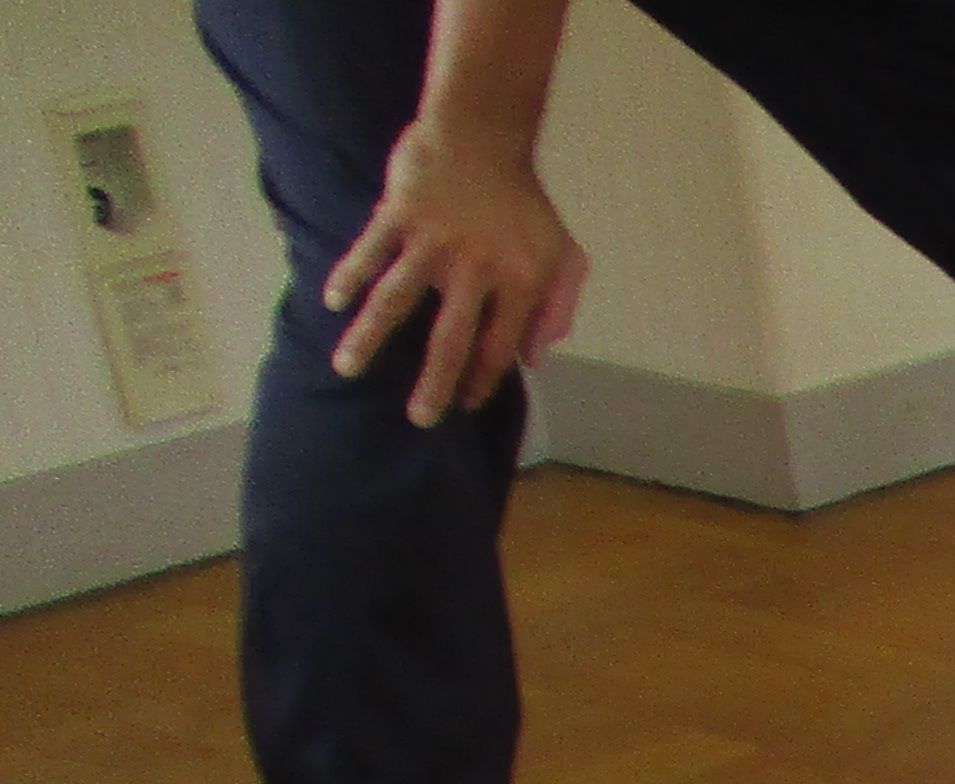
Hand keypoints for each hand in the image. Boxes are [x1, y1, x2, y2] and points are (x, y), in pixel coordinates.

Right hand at [325, 118, 587, 421]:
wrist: (484, 135)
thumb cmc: (524, 202)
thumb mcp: (562, 254)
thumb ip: (555, 309)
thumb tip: (534, 360)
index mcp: (520, 282)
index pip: (498, 349)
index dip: (481, 382)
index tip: (464, 405)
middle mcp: (476, 268)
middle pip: (450, 340)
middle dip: (434, 384)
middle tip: (419, 419)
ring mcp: (433, 242)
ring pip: (395, 301)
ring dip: (370, 339)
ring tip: (347, 368)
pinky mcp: (399, 215)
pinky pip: (369, 253)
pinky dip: (349, 277)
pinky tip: (333, 303)